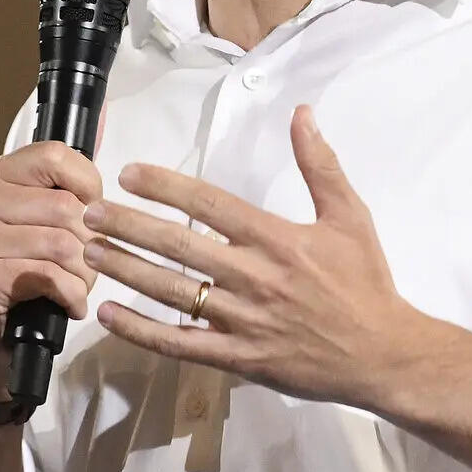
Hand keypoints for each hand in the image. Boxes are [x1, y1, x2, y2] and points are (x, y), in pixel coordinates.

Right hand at [0, 137, 102, 397]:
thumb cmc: (34, 273)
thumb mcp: (53, 218)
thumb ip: (73, 179)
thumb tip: (107, 115)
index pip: (58, 156)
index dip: (90, 189)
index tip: (88, 217)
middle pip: (67, 207)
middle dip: (92, 244)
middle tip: (85, 266)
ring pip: (64, 245)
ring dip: (85, 275)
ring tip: (76, 286)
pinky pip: (51, 277)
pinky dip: (73, 296)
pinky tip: (67, 304)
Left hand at [81, 105, 420, 409]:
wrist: (382, 354)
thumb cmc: (366, 282)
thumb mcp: (350, 216)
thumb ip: (321, 165)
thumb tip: (302, 113)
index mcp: (276, 239)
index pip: (209, 205)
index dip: (165, 187)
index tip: (129, 174)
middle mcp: (252, 277)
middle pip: (178, 245)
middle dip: (128, 226)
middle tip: (89, 211)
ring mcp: (241, 320)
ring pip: (171, 292)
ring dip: (126, 270)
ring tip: (89, 251)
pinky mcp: (237, 358)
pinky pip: (179, 343)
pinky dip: (140, 331)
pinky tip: (108, 314)